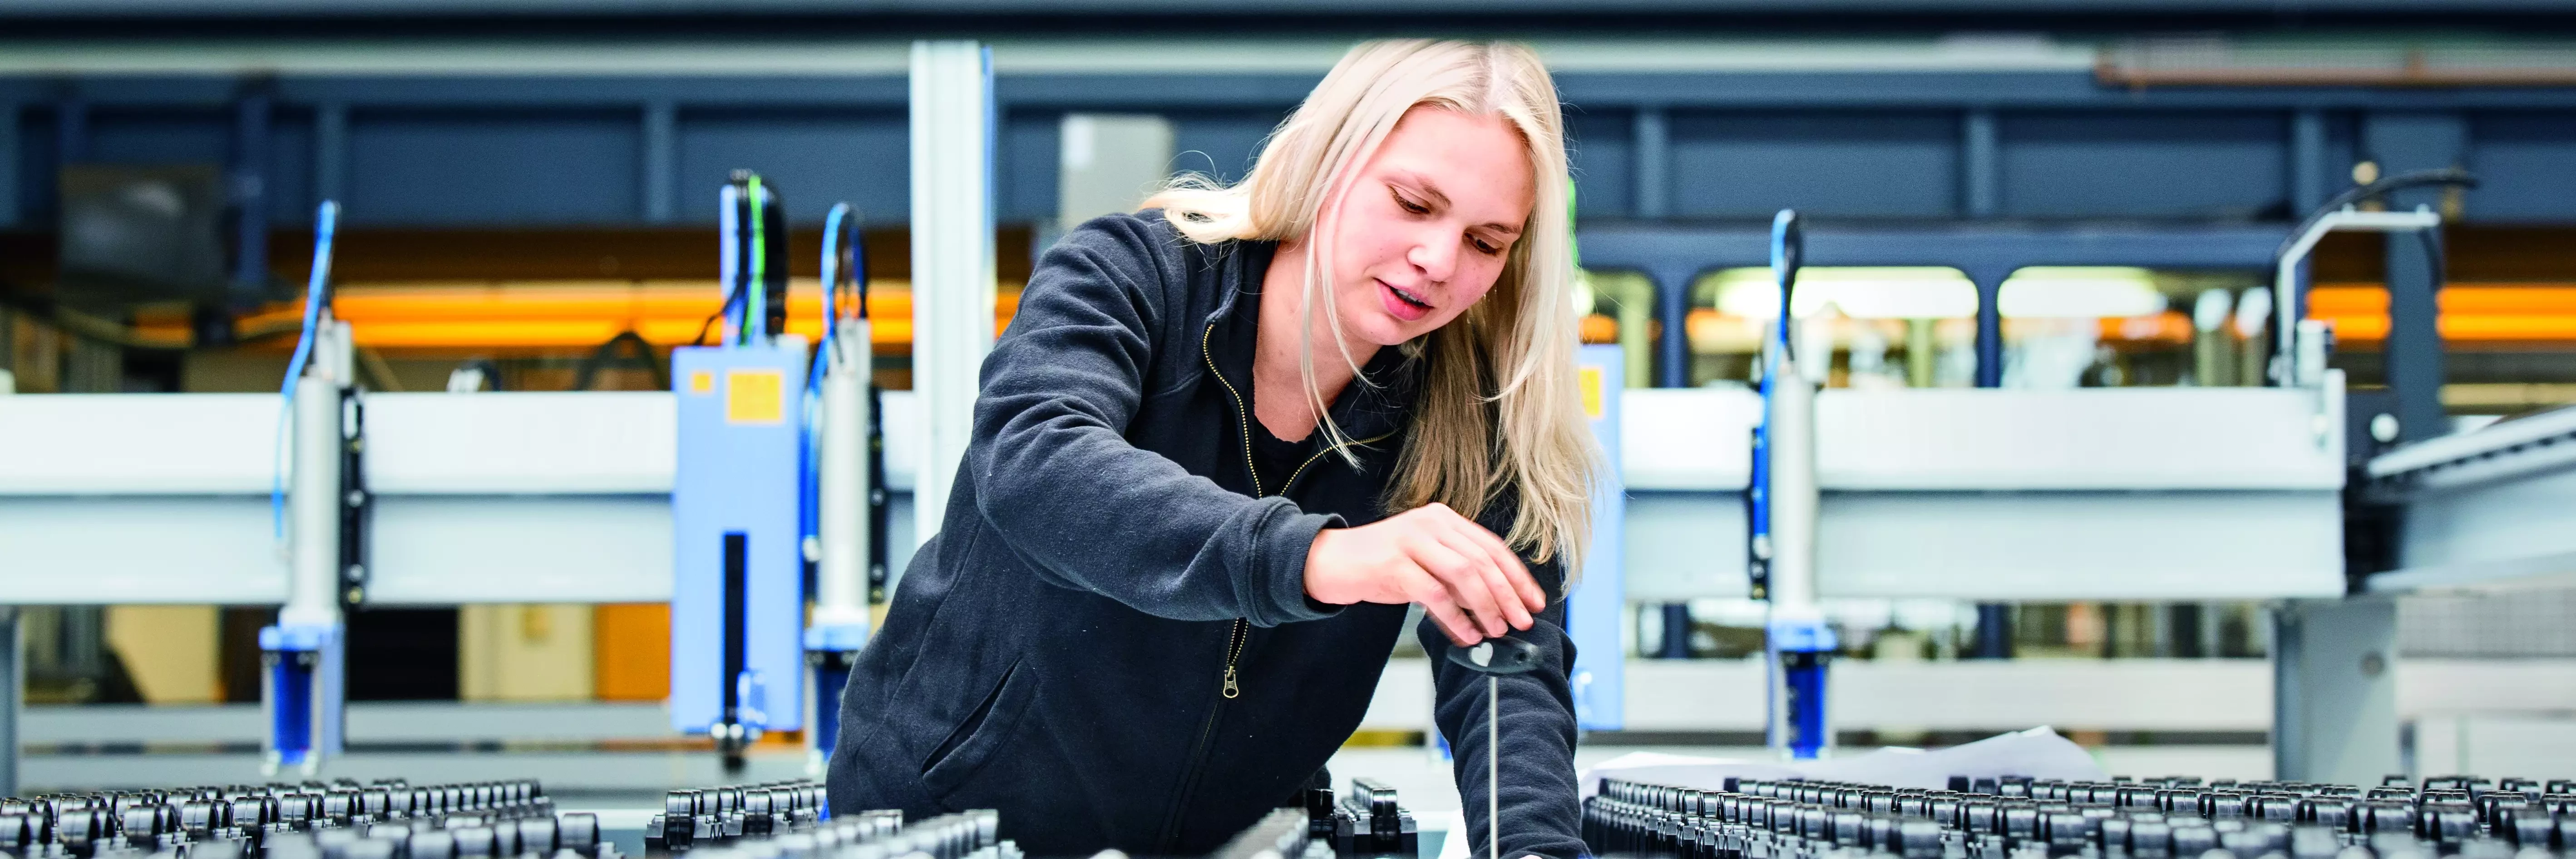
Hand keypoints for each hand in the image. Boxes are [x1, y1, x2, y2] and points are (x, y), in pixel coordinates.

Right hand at [1302, 503, 1547, 645]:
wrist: (1329, 561)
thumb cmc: (1380, 565)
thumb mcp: (1424, 562)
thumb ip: (1456, 575)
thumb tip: (1496, 606)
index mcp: (1443, 518)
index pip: (1492, 546)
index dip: (1518, 576)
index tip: (1534, 602)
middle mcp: (1431, 523)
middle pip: (1483, 560)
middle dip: (1509, 594)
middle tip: (1522, 621)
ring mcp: (1412, 541)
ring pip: (1465, 573)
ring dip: (1487, 606)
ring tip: (1497, 630)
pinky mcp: (1394, 564)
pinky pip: (1436, 593)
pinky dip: (1456, 617)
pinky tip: (1466, 634)